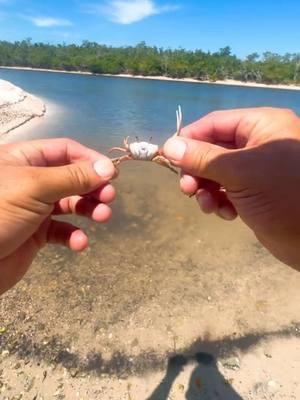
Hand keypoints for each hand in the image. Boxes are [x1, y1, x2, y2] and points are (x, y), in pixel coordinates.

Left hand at [0, 138, 115, 294]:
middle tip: (109, 197)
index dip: (89, 159)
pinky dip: (73, 236)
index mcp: (24, 160)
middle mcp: (31, 181)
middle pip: (72, 177)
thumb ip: (73, 177)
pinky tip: (78, 243)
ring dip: (89, 210)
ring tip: (103, 217)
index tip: (111, 174)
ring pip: (70, 204)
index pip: (64, 150)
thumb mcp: (36, 187)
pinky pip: (62, 230)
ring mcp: (34, 208)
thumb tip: (108, 169)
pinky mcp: (36, 234)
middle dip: (93, 187)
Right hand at [163, 107, 299, 269]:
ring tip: (208, 206)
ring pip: (216, 173)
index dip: (189, 139)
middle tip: (187, 190)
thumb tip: (168, 146)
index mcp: (261, 125)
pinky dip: (220, 201)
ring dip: (206, 190)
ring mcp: (256, 169)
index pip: (214, 124)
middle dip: (197, 171)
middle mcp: (258, 143)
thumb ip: (202, 158)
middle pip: (212, 149)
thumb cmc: (282, 195)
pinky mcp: (254, 192)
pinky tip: (226, 214)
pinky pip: (226, 190)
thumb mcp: (239, 172)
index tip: (168, 157)